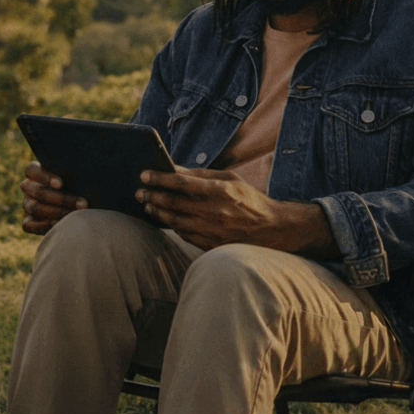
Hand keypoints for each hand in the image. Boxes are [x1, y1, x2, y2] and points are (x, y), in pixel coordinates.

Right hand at [20, 161, 86, 234]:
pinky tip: (59, 225)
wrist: (78, 208)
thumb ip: (74, 176)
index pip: (32, 170)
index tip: (61, 184)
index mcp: (35, 172)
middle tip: (82, 204)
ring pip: (34, 207)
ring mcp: (27, 204)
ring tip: (76, 215)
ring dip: (58, 212)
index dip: (45, 177)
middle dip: (62, 199)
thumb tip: (85, 177)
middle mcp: (28, 187)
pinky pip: (28, 225)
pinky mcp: (28, 222)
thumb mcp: (76, 179)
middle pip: (38, 192)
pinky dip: (42, 226)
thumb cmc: (78, 187)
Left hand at [136, 168, 336, 255]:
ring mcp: (213, 231)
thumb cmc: (250, 199)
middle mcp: (215, 212)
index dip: (160, 178)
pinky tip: (166, 218)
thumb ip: (201, 175)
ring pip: (175, 220)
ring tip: (148, 204)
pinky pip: (184, 234)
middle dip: (152, 195)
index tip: (144, 175)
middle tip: (139, 192)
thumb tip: (174, 169)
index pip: (182, 183)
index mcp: (221, 191)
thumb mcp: (230, 179)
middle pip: (173, 203)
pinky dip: (172, 225)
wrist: (273, 230)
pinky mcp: (212, 245)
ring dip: (158, 211)